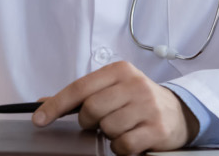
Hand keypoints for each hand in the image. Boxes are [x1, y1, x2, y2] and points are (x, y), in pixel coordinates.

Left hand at [32, 62, 197, 155]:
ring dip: (109, 135)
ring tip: (122, 127)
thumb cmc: (138, 100)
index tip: (39, 119)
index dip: (55, 105)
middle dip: (89, 121)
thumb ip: (81, 95)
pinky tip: (131, 139)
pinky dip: (121, 147)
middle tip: (99, 122)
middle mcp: (135, 85)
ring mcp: (148, 106)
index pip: (79, 88)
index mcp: (119, 71)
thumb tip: (42, 104)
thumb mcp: (112, 89)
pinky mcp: (157, 129)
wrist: (179, 112)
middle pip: (91, 109)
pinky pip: (123, 145)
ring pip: (107, 128)